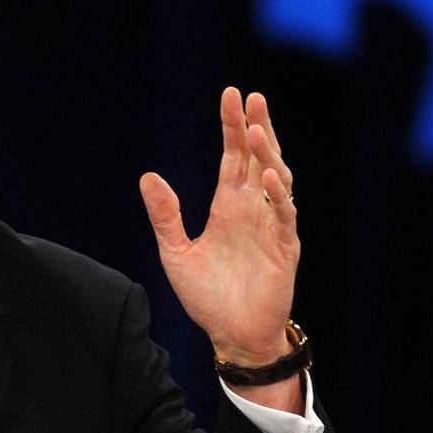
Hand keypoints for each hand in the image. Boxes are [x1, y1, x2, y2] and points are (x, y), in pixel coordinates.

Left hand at [139, 87, 297, 364]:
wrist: (232, 335)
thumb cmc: (207, 296)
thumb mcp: (176, 253)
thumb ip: (165, 216)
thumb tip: (148, 176)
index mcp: (227, 207)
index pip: (233, 158)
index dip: (232, 127)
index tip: (231, 96)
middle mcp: (252, 211)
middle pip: (258, 160)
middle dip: (256, 128)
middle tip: (252, 97)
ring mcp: (271, 227)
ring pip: (277, 181)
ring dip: (269, 155)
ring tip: (257, 130)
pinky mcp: (284, 249)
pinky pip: (284, 217)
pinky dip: (280, 197)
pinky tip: (271, 178)